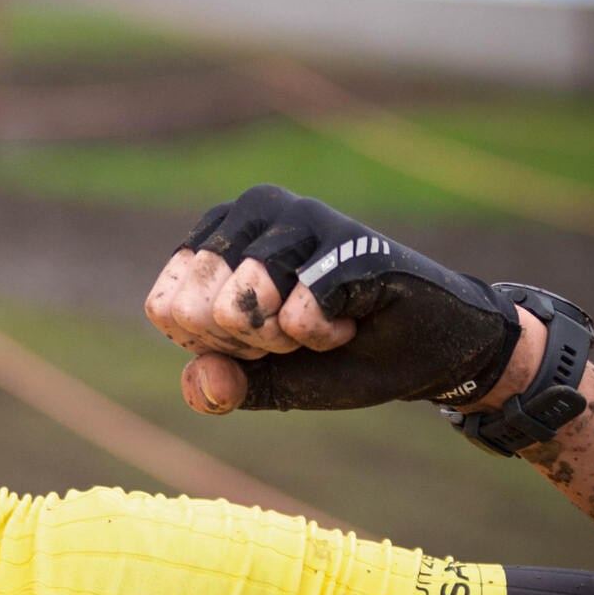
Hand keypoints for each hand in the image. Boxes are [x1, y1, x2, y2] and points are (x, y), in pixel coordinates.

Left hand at [145, 186, 522, 416]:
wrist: (426, 354)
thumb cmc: (340, 356)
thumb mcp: (267, 380)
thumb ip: (219, 384)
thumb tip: (199, 378)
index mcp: (218, 235)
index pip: (167, 308)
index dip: (212, 347)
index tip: (260, 338)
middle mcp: (253, 210)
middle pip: (199, 310)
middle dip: (248, 344)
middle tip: (295, 330)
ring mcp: (302, 217)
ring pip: (241, 305)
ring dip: (286, 340)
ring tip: (321, 322)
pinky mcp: (348, 242)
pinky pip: (299, 314)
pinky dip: (325, 338)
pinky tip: (353, 319)